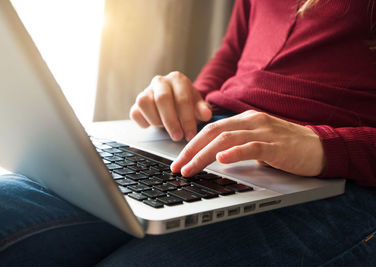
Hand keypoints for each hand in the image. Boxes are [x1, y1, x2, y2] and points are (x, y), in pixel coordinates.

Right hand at [129, 71, 211, 140]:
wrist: (176, 103)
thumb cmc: (188, 105)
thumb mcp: (199, 106)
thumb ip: (203, 110)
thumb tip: (206, 115)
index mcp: (177, 79)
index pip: (182, 98)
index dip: (187, 119)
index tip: (190, 134)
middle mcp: (160, 81)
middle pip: (162, 99)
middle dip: (171, 121)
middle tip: (178, 136)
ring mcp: (146, 91)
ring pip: (144, 103)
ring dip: (156, 121)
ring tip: (166, 129)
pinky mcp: (136, 103)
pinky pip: (135, 113)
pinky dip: (143, 122)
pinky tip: (154, 126)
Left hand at [171, 110, 325, 176]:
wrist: (320, 148)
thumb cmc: (286, 146)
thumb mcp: (257, 141)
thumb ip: (237, 144)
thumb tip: (213, 156)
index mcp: (245, 120)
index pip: (211, 129)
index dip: (192, 144)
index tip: (178, 160)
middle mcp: (251, 121)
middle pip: (213, 132)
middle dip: (191, 150)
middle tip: (177, 167)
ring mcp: (264, 131)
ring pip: (226, 139)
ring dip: (204, 155)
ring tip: (190, 168)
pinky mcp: (276, 145)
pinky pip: (252, 147)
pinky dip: (235, 153)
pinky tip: (221, 160)